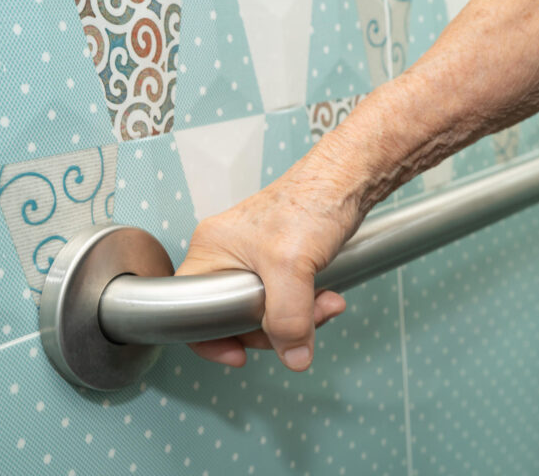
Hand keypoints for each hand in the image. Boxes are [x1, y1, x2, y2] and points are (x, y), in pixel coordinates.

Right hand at [176, 153, 362, 370]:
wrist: (347, 181)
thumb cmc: (310, 201)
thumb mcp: (291, 267)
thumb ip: (288, 319)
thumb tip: (293, 356)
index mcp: (211, 250)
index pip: (191, 309)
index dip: (212, 338)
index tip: (239, 354)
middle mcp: (227, 255)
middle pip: (234, 316)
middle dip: (273, 328)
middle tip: (303, 327)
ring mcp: (254, 259)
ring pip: (264, 310)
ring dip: (299, 317)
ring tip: (326, 305)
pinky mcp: (280, 262)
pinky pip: (285, 298)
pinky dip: (307, 304)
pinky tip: (328, 297)